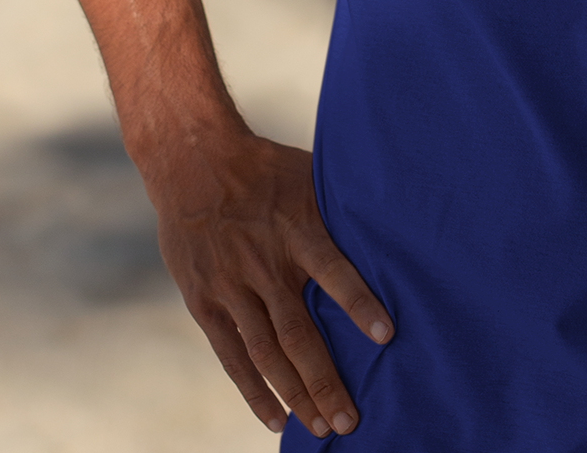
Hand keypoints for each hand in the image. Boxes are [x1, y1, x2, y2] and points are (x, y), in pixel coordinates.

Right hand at [147, 130, 392, 437]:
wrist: (194, 161)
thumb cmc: (265, 167)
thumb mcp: (308, 175)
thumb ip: (339, 207)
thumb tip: (392, 217)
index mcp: (297, 229)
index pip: (334, 271)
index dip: (359, 304)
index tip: (386, 336)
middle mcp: (265, 264)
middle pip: (299, 333)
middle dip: (325, 380)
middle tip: (351, 421)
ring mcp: (232, 286)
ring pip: (267, 353)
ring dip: (295, 394)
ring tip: (320, 428)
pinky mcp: (206, 301)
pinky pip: (232, 354)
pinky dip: (253, 390)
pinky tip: (274, 418)